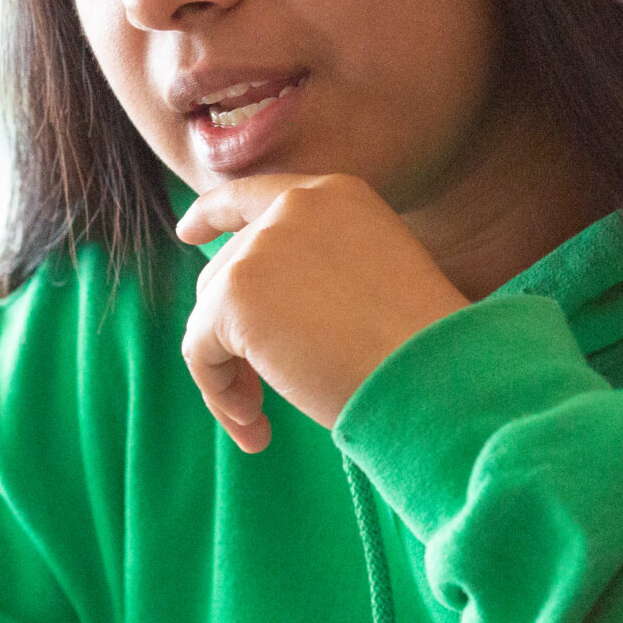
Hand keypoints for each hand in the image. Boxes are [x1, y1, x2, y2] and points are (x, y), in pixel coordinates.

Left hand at [177, 175, 468, 451]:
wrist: (435, 376)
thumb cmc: (417, 353)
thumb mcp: (369, 285)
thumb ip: (311, 272)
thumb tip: (233, 299)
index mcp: (337, 196)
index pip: (256, 194)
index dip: (214, 213)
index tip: (187, 233)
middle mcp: (295, 207)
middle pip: (226, 273)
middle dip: (234, 339)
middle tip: (261, 403)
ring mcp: (261, 246)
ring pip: (209, 317)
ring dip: (229, 376)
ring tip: (262, 423)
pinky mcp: (235, 293)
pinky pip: (199, 351)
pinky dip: (219, 394)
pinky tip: (258, 428)